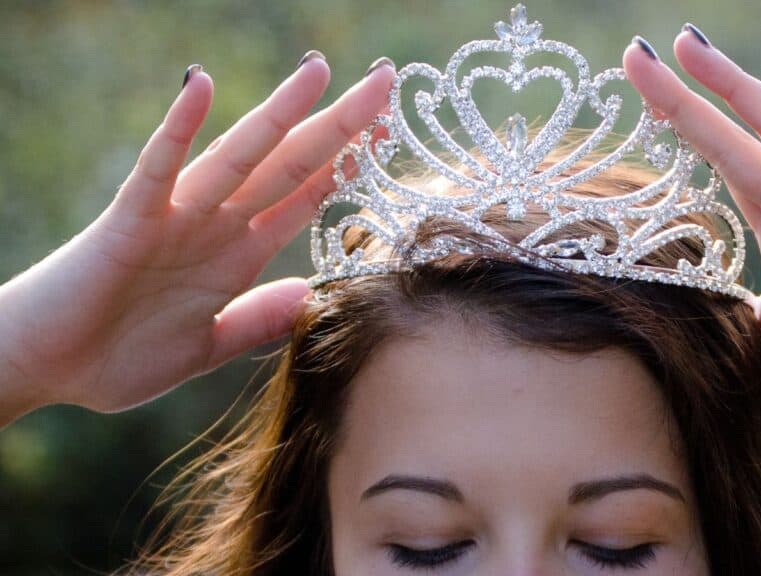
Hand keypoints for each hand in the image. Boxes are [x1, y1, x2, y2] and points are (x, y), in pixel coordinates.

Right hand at [0, 55, 395, 422]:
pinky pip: (157, 167)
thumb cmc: (116, 356)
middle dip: (340, 126)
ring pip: (239, 155)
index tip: (391, 132)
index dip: (349, 164)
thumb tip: (312, 297)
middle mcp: (216, 225)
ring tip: (320, 71)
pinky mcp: (130, 220)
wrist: (42, 371)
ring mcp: (176, 217)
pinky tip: (200, 86)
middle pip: (290, 164)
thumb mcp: (207, 347)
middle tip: (384, 82)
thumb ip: (257, 320)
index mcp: (238, 254)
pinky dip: (178, 128)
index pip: (306, 196)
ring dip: (281, 113)